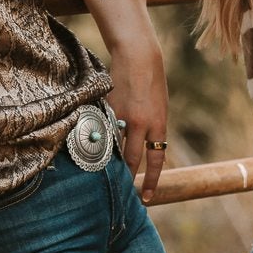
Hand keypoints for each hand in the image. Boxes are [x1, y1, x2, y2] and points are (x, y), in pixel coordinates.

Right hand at [106, 37, 169, 203]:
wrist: (139, 56)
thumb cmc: (152, 82)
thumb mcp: (159, 108)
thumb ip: (152, 129)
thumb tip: (144, 148)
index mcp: (158, 124)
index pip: (155, 160)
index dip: (150, 180)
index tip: (145, 197)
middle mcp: (141, 124)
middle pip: (132, 159)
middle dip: (127, 176)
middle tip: (122, 191)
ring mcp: (122, 116)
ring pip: (114, 147)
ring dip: (111, 160)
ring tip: (104, 174)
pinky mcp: (108, 108)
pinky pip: (103, 129)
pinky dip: (100, 138)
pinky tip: (92, 145)